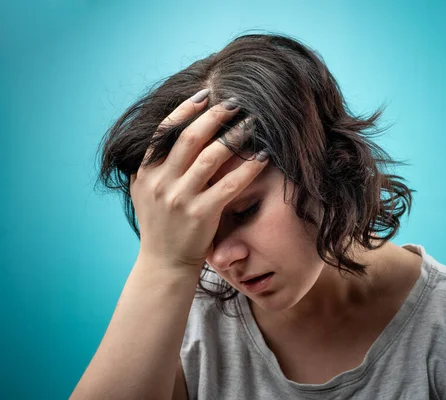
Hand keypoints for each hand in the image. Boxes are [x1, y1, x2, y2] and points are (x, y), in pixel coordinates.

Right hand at [129, 91, 268, 268]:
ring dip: (234, 136)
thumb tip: (165, 131)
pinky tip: (263, 157)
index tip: (204, 95)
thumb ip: (151, 164)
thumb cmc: (160, 225)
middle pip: (189, 139)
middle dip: (213, 116)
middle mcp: (161, 182)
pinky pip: (230, 184)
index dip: (184, 110)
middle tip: (234, 102)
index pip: (163, 132)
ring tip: (252, 122)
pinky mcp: (202, 214)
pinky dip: (248, 168)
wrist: (164, 264)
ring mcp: (180, 198)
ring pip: (211, 157)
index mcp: (146, 172)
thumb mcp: (144, 192)